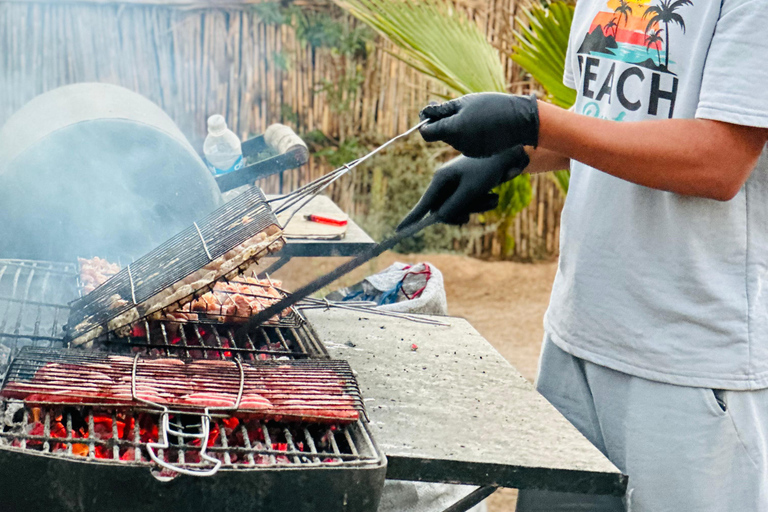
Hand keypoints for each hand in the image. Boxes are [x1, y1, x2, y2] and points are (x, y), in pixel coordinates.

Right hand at [398, 146, 529, 228]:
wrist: (509, 154)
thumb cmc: (487, 169)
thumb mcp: (469, 191)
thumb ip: (453, 207)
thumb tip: (438, 218)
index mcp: (441, 179)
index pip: (423, 203)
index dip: (412, 218)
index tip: (399, 231)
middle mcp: (447, 182)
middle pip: (444, 210)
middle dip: (459, 214)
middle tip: (467, 218)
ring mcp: (459, 185)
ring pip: (461, 209)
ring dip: (476, 208)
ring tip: (490, 198)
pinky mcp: (471, 188)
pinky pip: (472, 205)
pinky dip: (483, 203)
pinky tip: (493, 195)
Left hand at [420, 93, 538, 157]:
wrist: (521, 120)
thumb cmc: (493, 106)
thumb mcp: (465, 102)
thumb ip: (443, 110)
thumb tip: (425, 113)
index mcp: (453, 130)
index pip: (426, 133)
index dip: (425, 123)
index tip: (431, 113)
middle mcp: (458, 144)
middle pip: (441, 135)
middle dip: (444, 123)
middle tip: (455, 107)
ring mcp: (469, 151)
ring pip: (454, 139)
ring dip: (458, 128)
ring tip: (475, 116)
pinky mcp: (478, 153)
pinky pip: (466, 144)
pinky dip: (469, 135)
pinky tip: (483, 126)